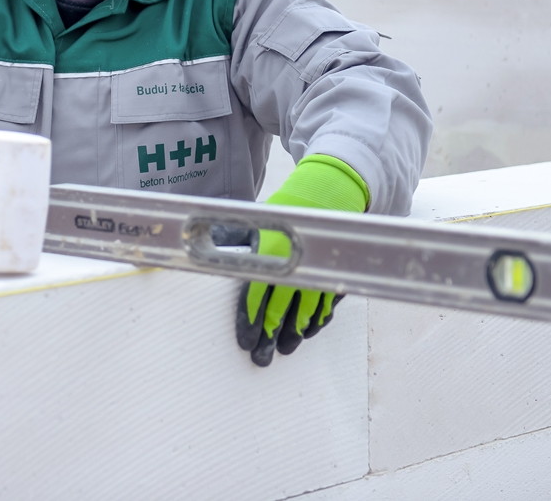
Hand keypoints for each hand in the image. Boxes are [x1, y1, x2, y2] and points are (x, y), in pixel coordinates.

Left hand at [236, 154, 367, 366]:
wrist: (329, 193)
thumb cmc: (288, 206)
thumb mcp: (260, 220)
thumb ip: (242, 243)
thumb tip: (215, 253)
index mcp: (271, 254)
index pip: (255, 296)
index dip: (249, 321)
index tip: (245, 341)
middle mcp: (295, 267)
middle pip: (280, 312)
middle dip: (268, 336)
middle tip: (260, 358)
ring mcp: (318, 273)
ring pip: (305, 314)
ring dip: (293, 334)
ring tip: (284, 349)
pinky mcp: (335, 274)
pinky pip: (327, 306)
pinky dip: (317, 321)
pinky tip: (308, 331)